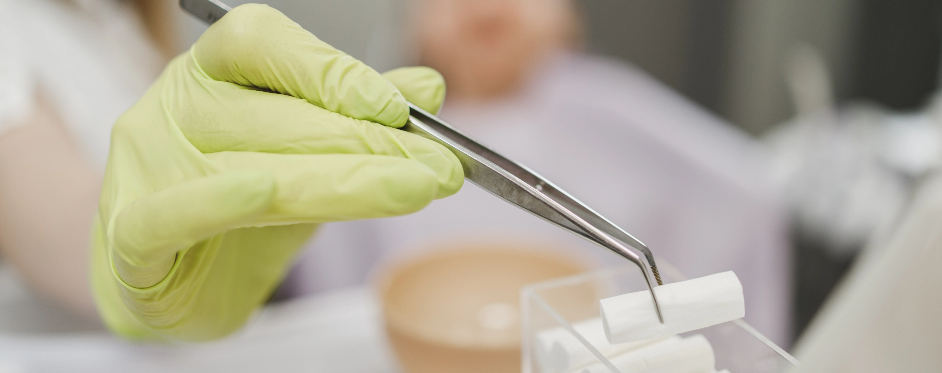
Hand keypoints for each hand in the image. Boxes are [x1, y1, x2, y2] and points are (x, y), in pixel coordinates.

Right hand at [91, 4, 460, 340]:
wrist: (165, 278)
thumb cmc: (234, 209)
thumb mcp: (305, 156)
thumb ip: (358, 120)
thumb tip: (425, 89)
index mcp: (210, 76)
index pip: (261, 43)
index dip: (328, 69)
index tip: (396, 108)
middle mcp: (174, 111)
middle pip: (275, 113)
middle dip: (370, 141)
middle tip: (437, 166)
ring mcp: (147, 171)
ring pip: (249, 166)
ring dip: (340, 179)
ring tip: (409, 189)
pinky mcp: (130, 240)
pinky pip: (164, 217)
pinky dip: (214, 203)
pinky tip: (263, 192)